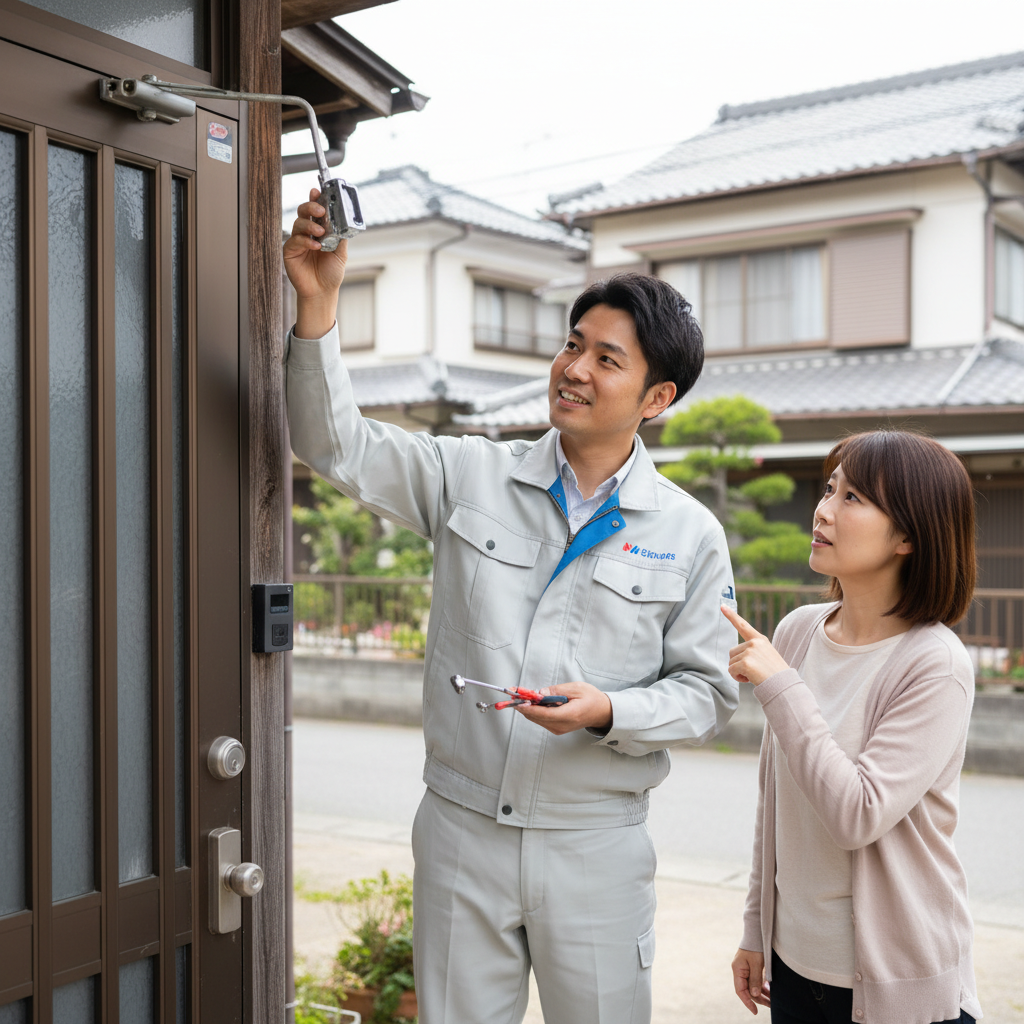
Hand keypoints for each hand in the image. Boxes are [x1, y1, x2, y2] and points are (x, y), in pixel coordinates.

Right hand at [283, 187, 347, 338]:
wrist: (323, 291)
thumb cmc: (331, 272)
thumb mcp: (341, 252)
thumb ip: (340, 236)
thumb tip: (343, 220)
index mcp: (320, 229)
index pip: (316, 210)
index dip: (316, 198)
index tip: (318, 191)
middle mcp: (307, 232)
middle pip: (304, 211)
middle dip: (311, 206)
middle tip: (321, 210)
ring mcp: (298, 240)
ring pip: (299, 223)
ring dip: (310, 225)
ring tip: (321, 233)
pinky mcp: (290, 251)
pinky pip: (295, 240)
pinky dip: (305, 241)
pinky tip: (315, 246)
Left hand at [515, 681, 611, 734]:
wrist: (601, 712)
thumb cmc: (591, 699)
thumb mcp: (576, 688)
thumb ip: (557, 690)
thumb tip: (540, 693)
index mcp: (569, 715)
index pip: (543, 713)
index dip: (528, 707)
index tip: (517, 700)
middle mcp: (562, 725)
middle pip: (537, 717)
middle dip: (524, 706)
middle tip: (514, 694)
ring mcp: (559, 729)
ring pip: (537, 719)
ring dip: (528, 708)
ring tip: (520, 696)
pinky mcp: (557, 729)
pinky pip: (541, 720)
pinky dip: (534, 712)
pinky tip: (532, 702)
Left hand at [721, 606, 789, 685]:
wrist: (784, 685)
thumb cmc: (775, 674)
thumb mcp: (766, 656)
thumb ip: (752, 651)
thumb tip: (734, 658)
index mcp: (760, 640)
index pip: (743, 625)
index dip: (731, 616)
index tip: (722, 606)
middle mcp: (754, 643)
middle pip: (732, 652)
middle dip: (738, 663)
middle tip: (754, 670)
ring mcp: (749, 651)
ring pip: (731, 663)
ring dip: (739, 672)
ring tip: (754, 675)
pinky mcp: (745, 662)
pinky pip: (731, 671)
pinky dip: (737, 677)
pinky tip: (750, 679)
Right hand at [732, 948, 769, 1013]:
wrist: (756, 933)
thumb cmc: (755, 946)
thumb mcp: (756, 964)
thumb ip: (755, 979)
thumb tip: (754, 995)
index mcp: (737, 970)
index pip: (740, 991)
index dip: (747, 1002)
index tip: (755, 1011)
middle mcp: (740, 971)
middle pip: (747, 990)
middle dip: (758, 999)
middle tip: (770, 1005)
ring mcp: (745, 969)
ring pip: (752, 986)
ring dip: (761, 993)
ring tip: (772, 1000)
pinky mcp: (751, 968)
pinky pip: (755, 981)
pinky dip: (762, 986)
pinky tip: (769, 990)